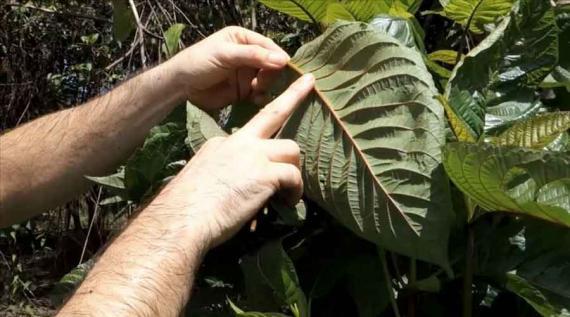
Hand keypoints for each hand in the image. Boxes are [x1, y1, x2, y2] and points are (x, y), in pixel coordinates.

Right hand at [149, 74, 314, 247]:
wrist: (182, 218)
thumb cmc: (186, 207)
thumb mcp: (203, 179)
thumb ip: (225, 175)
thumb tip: (240, 191)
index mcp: (222, 144)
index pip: (251, 130)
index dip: (265, 131)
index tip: (274, 115)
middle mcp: (239, 142)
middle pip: (272, 113)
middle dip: (293, 95)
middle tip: (309, 82)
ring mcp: (253, 155)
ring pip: (291, 148)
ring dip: (294, 170)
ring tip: (289, 192)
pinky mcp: (265, 173)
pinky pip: (293, 176)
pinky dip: (295, 191)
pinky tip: (288, 203)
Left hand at [164, 26, 289, 109]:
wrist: (181, 86)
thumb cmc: (199, 62)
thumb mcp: (226, 54)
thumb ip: (253, 56)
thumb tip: (283, 59)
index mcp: (244, 39)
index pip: (269, 46)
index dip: (278, 57)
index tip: (285, 68)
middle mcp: (249, 55)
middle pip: (272, 64)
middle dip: (271, 74)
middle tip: (261, 83)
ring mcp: (247, 74)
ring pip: (268, 80)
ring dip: (266, 87)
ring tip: (256, 91)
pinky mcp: (244, 91)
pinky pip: (260, 94)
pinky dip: (261, 97)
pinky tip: (256, 99)